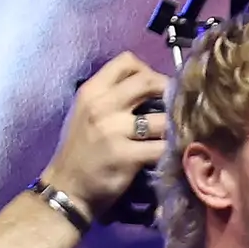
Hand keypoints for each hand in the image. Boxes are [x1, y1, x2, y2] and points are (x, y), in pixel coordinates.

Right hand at [37, 52, 170, 216]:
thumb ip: (114, 97)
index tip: (159, 88)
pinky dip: (174, 149)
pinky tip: (176, 153)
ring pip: (161, 117)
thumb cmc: (82, 149)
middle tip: (178, 109)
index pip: (127, 62)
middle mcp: (102, 105)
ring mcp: (113, 130)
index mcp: (92, 91)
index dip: (150, 71)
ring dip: (176, 126)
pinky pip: (162, 147)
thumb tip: (153, 87)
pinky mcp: (126, 156)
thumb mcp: (88, 112)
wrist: (68, 186)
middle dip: (170, 92)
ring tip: (180, 134)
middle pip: (148, 82)